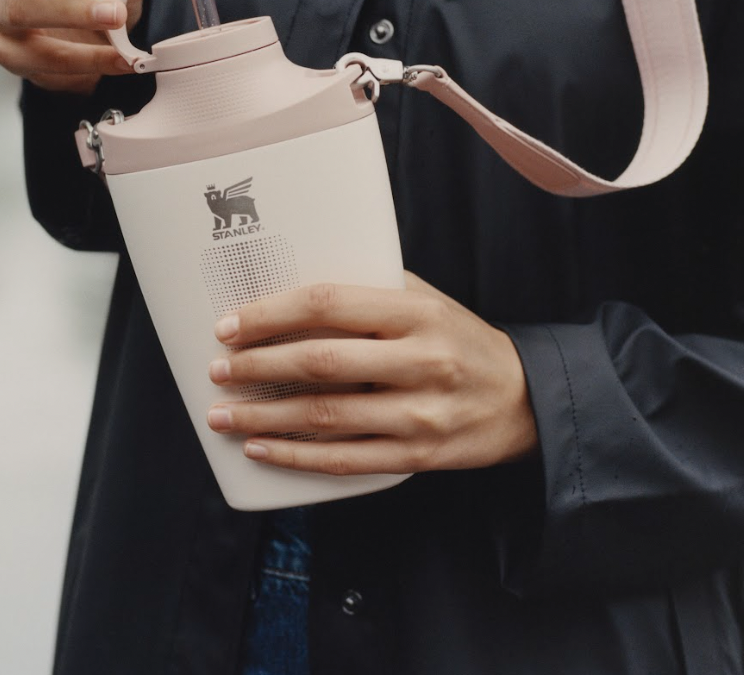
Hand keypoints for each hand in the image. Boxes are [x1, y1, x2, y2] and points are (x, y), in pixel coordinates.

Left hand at [206, 273, 538, 473]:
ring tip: (223, 413)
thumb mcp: (427, 300)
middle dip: (256, 366)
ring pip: (325, 417)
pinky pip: (345, 460)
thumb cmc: (461, 339)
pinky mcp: (417, 455)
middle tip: (218, 369)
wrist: (524, 398)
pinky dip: (296, 456)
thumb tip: (295, 283)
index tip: (231, 324)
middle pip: (320, 362)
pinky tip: (260, 447)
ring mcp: (418, 414)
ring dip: (263, 416)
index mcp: (415, 313)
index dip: (271, 313)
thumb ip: (371, 290)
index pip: (328, 304)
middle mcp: (418, 361)